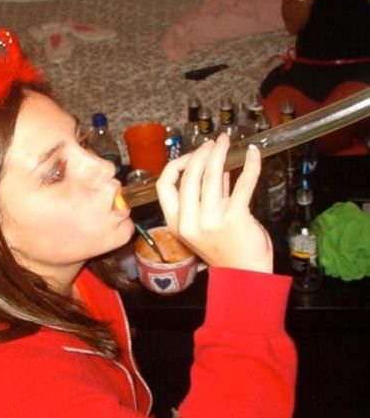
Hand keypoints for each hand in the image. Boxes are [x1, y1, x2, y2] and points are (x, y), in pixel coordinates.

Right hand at [156, 135, 272, 272]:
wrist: (244, 275)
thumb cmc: (225, 249)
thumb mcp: (204, 224)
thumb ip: (207, 196)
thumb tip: (215, 166)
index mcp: (177, 223)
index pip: (164, 186)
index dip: (176, 165)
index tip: (190, 155)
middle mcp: (190, 222)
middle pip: (189, 176)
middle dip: (201, 154)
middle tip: (212, 144)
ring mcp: (211, 221)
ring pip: (213, 176)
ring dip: (221, 154)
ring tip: (226, 142)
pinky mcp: (235, 218)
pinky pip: (243, 185)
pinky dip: (250, 165)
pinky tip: (253, 154)